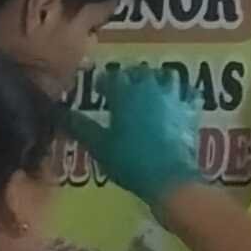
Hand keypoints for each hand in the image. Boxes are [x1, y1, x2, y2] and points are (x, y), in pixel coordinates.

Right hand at [64, 64, 202, 207]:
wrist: (168, 178)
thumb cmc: (129, 162)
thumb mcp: (99, 146)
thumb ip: (80, 127)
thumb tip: (59, 113)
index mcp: (126, 93)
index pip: (112, 76)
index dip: (103, 82)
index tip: (97, 89)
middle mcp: (152, 87)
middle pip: (140, 72)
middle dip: (129, 77)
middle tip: (121, 89)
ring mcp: (175, 97)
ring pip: (167, 76)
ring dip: (156, 79)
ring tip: (149, 89)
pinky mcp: (191, 110)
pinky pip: (188, 93)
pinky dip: (181, 94)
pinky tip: (175, 101)